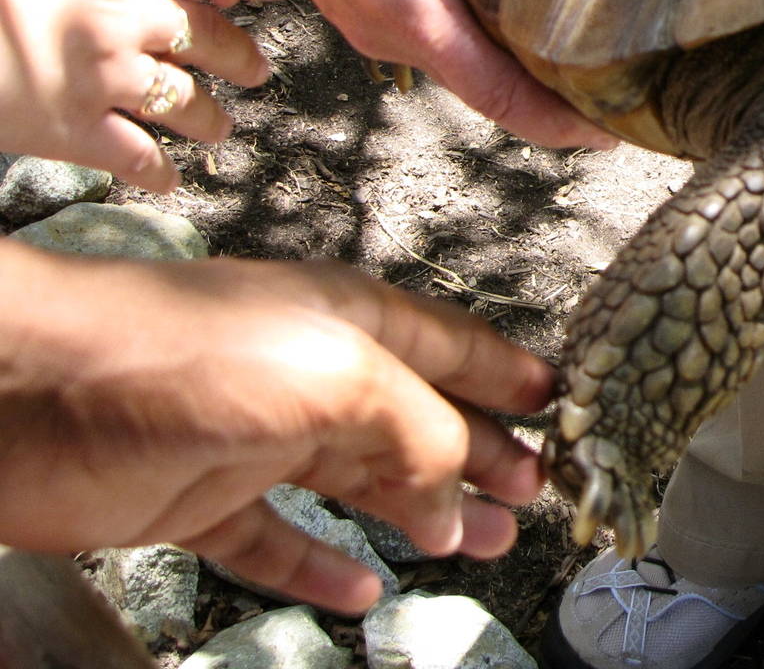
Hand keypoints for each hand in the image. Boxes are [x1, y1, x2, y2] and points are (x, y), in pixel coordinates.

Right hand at [0, 0, 291, 191]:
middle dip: (241, 56)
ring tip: (222, 127)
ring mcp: (105, 75)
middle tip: (259, 68)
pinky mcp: (72, 129)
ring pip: (188, 103)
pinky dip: (158, 171)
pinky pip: (136, 157)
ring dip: (211, 118)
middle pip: (213, 37)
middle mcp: (128, 15)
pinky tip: (168, 179)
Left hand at [0, 244, 554, 613]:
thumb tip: (458, 505)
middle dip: (481, 455)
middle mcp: (310, 375)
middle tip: (536, 494)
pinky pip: (278, 541)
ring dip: (424, 514)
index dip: (509, 376)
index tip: (563, 404)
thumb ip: (415, 430)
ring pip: (361, 485)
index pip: (453, 348)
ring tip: (484, 546)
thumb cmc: (189, 356)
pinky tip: (362, 589)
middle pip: (416, 422)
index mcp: (350, 323)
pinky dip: (322, 565)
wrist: (30, 394)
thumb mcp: (335, 374)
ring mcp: (255, 439)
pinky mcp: (199, 500)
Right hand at [176, 0, 614, 149]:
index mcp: (402, 2)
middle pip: (487, 91)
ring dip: (520, 77)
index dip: (558, 120)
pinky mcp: (364, 9)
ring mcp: (370, 26)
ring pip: (461, 69)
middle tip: (626, 99)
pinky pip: (438, 46)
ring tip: (592, 70)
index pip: (495, 91)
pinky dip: (486, 50)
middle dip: (555, 104)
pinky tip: (527, 26)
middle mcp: (384, 31)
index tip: (616, 133)